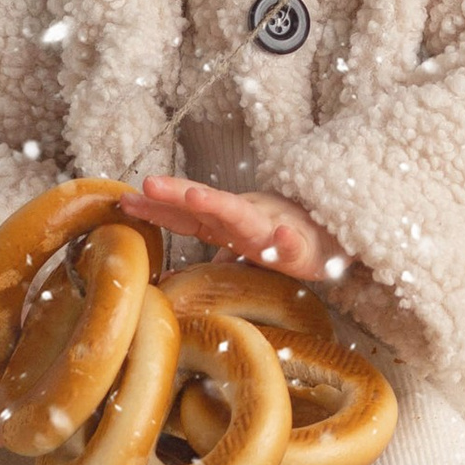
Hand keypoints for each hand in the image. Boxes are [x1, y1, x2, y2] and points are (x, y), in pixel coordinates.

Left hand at [119, 173, 347, 283]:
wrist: (339, 241)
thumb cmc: (287, 243)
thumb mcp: (245, 251)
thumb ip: (214, 260)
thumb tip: (173, 280)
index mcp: (230, 225)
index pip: (186, 216)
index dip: (157, 208)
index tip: (125, 200)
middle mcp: (247, 220)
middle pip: (206, 206)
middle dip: (176, 194)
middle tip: (148, 184)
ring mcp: (274, 229)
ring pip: (244, 215)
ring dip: (220, 205)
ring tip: (195, 197)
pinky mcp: (304, 247)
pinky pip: (294, 244)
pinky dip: (287, 238)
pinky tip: (281, 234)